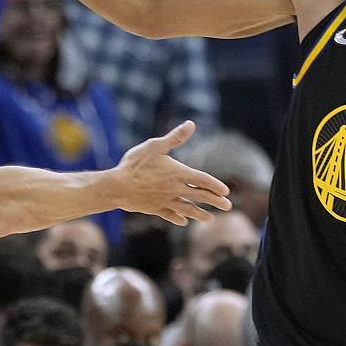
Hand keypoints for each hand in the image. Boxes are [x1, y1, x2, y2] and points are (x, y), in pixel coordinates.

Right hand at [111, 121, 232, 226]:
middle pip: (200, 196)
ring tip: (210, 219)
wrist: (117, 187)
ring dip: (200, 214)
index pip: (203, 180)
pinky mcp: (155, 209)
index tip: (226, 191)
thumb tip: (191, 124)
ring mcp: (165, 201)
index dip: (215, 185)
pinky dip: (178, 218)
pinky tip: (183, 222)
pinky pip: (170, 215)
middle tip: (228, 207)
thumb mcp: (155, 146)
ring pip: (187, 209)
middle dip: (215, 202)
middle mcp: (175, 189)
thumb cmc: (135, 164)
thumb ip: (175, 137)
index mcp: (178, 173)